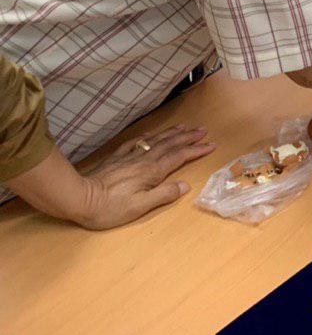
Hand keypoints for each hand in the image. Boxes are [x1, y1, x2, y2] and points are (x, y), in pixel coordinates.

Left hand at [75, 126, 215, 229]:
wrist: (78, 198)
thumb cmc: (109, 208)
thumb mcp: (140, 207)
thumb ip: (164, 195)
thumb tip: (185, 185)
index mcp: (152, 172)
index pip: (179, 157)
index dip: (196, 150)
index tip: (210, 145)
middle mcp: (144, 160)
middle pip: (170, 145)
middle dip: (188, 137)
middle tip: (202, 130)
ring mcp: (129, 158)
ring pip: (156, 141)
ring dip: (172, 134)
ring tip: (184, 126)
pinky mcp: (116, 159)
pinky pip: (135, 144)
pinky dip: (146, 138)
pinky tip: (150, 135)